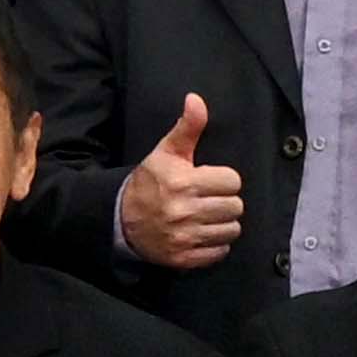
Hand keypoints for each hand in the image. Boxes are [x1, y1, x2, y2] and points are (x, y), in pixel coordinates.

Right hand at [122, 90, 245, 267]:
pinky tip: (202, 233)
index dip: (223, 179)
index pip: (232, 181)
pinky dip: (215, 245)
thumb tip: (196, 99)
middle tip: (209, 199)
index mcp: (183, 182)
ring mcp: (185, 237)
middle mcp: (185, 211)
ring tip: (207, 216)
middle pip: (235, 206)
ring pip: (231, 230)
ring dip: (223, 223)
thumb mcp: (166, 152)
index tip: (210, 180)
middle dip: (225, 201)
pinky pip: (220, 252)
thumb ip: (187, 127)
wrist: (121, 219)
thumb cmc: (150, 182)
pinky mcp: (184, 257)